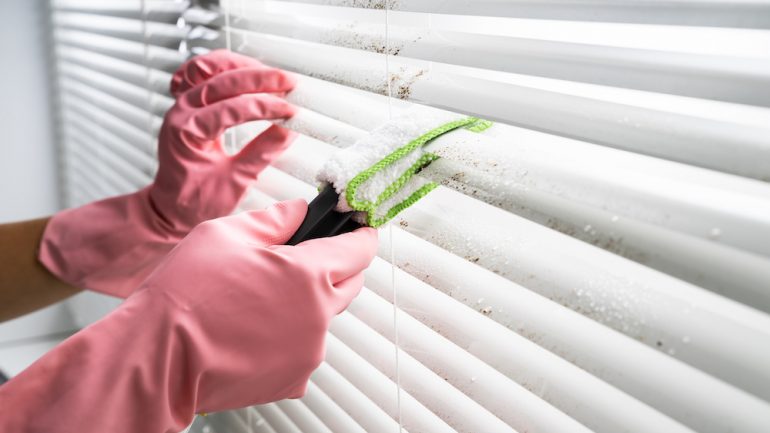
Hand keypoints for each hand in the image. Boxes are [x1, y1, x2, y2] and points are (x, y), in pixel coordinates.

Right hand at [2, 201, 378, 432]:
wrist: (160, 355)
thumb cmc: (187, 294)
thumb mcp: (227, 233)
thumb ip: (276, 218)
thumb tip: (300, 211)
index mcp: (309, 274)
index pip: (359, 249)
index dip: (361, 234)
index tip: (361, 229)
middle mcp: (318, 315)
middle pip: (351, 282)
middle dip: (341, 266)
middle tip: (309, 257)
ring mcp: (309, 351)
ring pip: (326, 317)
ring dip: (311, 302)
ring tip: (265, 297)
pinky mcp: (294, 378)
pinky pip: (306, 347)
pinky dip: (292, 335)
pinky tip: (257, 327)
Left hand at [154, 49, 297, 232]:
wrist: (171, 207)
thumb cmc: (194, 200)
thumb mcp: (235, 182)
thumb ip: (262, 153)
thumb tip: (288, 130)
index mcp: (186, 131)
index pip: (232, 108)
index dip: (266, 107)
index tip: (291, 111)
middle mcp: (181, 111)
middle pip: (223, 80)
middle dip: (261, 79)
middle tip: (290, 83)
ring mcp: (182, 104)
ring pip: (210, 67)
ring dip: (242, 66)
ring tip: (271, 74)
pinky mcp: (188, 103)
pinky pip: (201, 72)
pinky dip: (222, 67)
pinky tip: (241, 70)